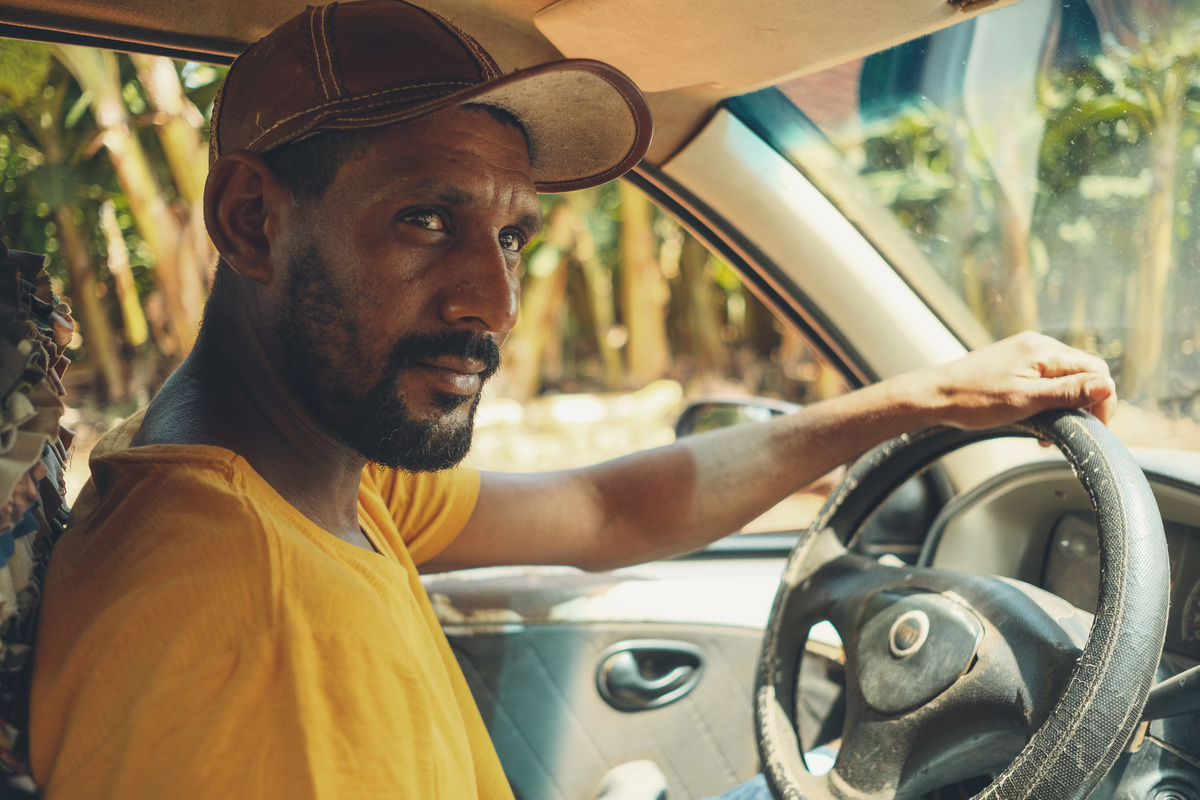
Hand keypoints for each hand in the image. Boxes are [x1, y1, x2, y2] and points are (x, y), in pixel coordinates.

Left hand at [908, 331, 1116, 429]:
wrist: (934, 396)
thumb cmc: (973, 400)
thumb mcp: (1026, 400)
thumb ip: (1067, 392)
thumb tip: (1107, 386)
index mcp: (1043, 350)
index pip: (1095, 370)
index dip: (1102, 400)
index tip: (1095, 426)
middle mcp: (1037, 346)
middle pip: (1082, 373)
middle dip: (1083, 405)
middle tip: (1073, 431)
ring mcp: (1024, 354)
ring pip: (1063, 379)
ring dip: (1064, 406)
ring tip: (1048, 432)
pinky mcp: (1013, 364)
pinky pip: (1044, 380)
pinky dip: (1047, 401)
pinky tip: (1035, 420)